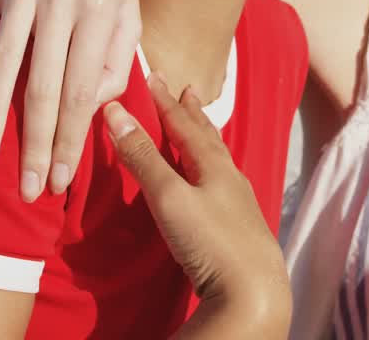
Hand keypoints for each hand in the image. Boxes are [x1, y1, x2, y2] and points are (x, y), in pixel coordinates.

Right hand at [0, 0, 141, 199]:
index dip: (72, 138)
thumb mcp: (128, 8)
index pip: (84, 90)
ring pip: (3, 61)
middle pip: (44, 84)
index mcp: (103, 10)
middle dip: (35, 143)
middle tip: (27, 190)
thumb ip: (117, 59)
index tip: (61, 179)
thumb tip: (93, 110)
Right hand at [104, 76, 290, 336]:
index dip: (166, 102)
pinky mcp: (238, 229)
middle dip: (193, 114)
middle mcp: (229, 178)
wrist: (254, 291)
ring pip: (218, 161)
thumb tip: (115, 112)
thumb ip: (143, 157)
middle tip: (188, 91)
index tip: (155, 77)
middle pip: (208, 137)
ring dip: (204, 140)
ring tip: (201, 128)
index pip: (184, 124)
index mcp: (214, 164)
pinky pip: (221, 185)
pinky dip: (210, 171)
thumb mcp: (169, 196)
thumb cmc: (211, 240)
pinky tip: (212, 183)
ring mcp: (238, 204)